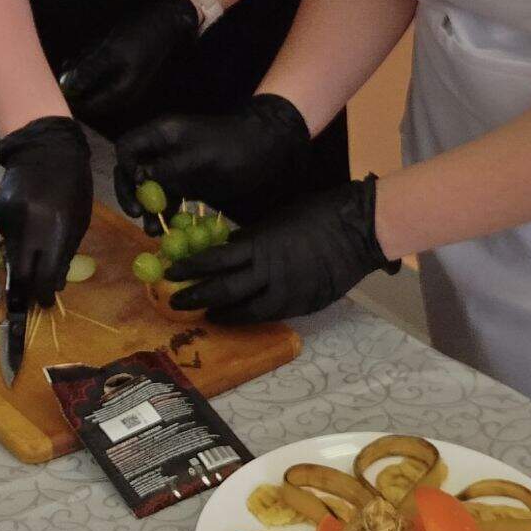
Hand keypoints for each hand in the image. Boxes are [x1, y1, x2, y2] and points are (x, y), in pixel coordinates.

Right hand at [0, 115, 93, 315]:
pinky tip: (28, 226)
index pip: (43, 277)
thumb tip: (54, 284)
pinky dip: (17, 241)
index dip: (43, 296)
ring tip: (36, 251)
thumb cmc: (72, 185)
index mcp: (53, 230)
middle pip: (20, 274)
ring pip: (11, 256)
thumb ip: (65, 254)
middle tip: (33, 298)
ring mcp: (7, 220)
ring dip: (23, 262)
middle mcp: (26, 228)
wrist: (45, 149)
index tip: (44, 304)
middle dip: (26, 291)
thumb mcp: (79, 221)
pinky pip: (6, 237)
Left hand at [57, 0, 200, 131]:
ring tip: (79, 56)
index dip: (70, 96)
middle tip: (69, 64)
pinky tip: (90, 50)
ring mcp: (123, 80)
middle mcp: (122, 92)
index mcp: (121, 93)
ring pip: (92, 82)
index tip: (57, 81)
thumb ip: (88, 70)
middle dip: (75, 81)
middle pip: (88, 95)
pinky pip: (100, 72)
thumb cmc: (140, 35)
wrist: (167, 19)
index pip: (87, 107)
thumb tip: (66, 87)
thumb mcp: (110, 51)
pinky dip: (91, 62)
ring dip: (82, 70)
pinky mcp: (122, 68)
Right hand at [115, 92, 314, 223]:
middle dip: (132, 193)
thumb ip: (168, 169)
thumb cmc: (234, 148)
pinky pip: (168, 199)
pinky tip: (165, 231)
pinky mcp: (187, 182)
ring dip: (149, 210)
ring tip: (153, 232)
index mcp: (163, 133)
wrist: (267, 149)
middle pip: (132, 170)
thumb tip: (138, 179)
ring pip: (149, 189)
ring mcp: (174, 166)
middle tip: (136, 214)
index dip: (125, 168)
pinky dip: (165, 214)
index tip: (137, 190)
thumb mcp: (200, 159)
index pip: (127, 148)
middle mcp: (163, 148)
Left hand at [168, 176, 397, 324]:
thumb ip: (252, 239)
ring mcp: (288, 293)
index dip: (190, 269)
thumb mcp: (276, 219)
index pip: (214, 260)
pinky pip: (271, 315)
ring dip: (222, 313)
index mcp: (260, 245)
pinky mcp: (304, 304)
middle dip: (196, 297)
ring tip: (207, 315)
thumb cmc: (317, 212)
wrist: (359, 229)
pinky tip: (241, 317)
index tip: (171, 273)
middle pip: (224, 291)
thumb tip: (230, 248)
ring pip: (246, 311)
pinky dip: (251, 317)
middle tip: (175, 302)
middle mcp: (269, 274)